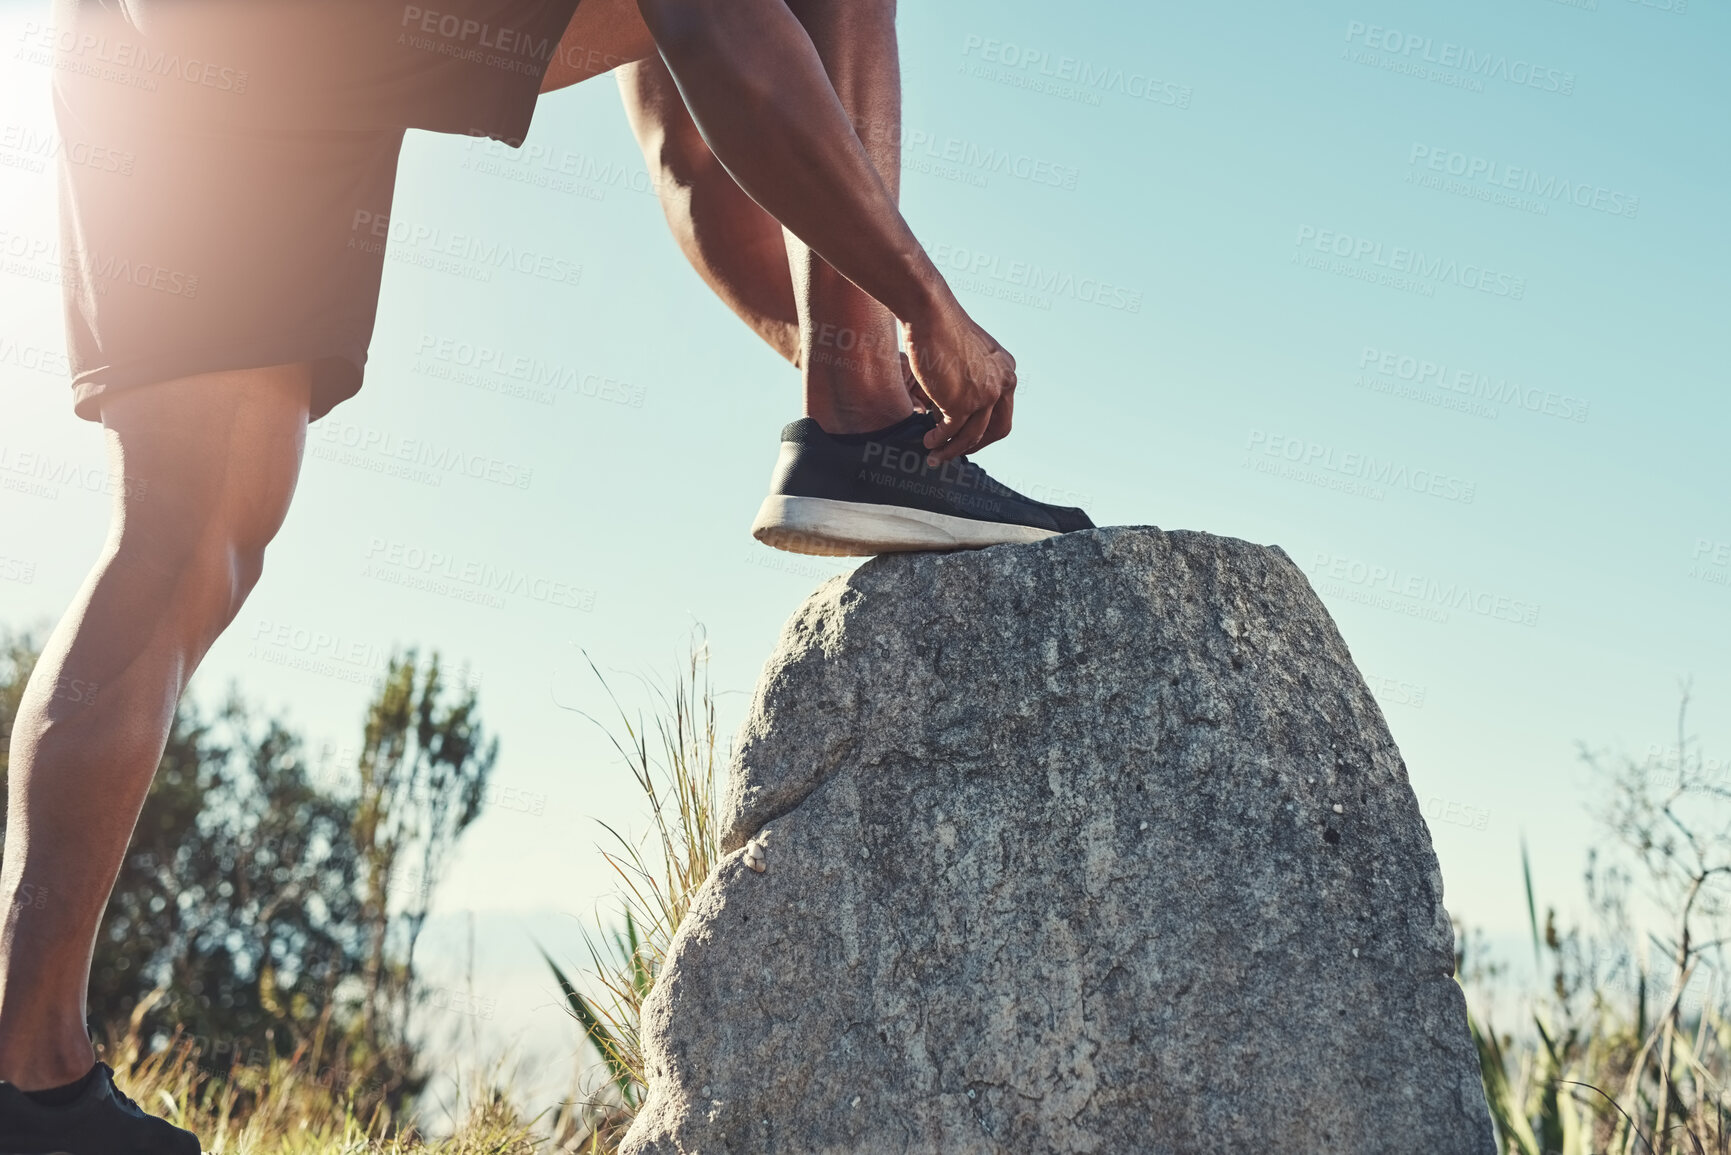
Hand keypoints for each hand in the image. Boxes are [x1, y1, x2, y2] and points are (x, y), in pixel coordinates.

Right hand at [901, 301, 1016, 463]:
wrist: (930, 313)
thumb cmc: (941, 326)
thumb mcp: (968, 353)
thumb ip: (971, 377)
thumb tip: (955, 406)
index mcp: (1006, 371)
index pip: (1003, 411)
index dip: (986, 429)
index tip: (967, 436)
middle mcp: (1002, 384)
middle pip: (998, 430)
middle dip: (976, 445)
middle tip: (956, 451)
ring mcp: (984, 395)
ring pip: (972, 436)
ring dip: (952, 449)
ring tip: (934, 452)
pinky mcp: (961, 403)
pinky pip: (950, 432)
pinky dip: (939, 441)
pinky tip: (928, 441)